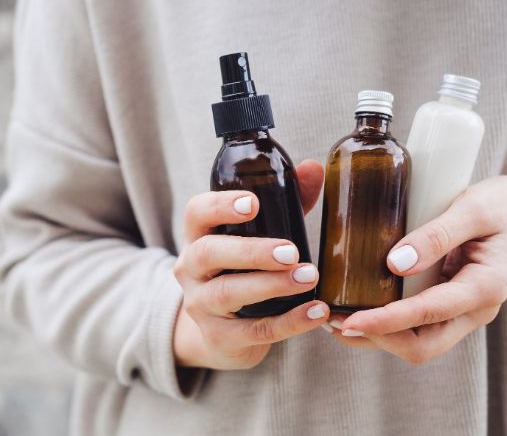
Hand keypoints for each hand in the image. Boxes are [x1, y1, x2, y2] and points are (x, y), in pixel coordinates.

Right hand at [173, 160, 329, 369]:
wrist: (223, 333)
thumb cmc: (243, 270)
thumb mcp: (258, 235)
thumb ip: (286, 202)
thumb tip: (313, 168)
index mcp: (198, 236)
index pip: (196, 213)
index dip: (221, 206)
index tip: (254, 203)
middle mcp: (191, 269)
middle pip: (208, 253)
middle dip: (250, 251)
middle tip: (291, 251)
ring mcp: (201, 305)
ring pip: (227, 294)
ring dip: (271, 285)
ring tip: (309, 278)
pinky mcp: (220, 338)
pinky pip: (254, 330)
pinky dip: (289, 322)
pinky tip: (316, 312)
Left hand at [328, 176, 506, 363]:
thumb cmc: (505, 206)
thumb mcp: (474, 208)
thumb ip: (437, 234)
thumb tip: (395, 262)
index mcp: (485, 288)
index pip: (429, 315)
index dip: (386, 322)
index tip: (349, 321)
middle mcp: (475, 310)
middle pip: (422, 347)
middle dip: (376, 339)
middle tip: (333, 321)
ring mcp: (463, 312)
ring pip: (417, 342)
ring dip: (377, 336)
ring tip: (335, 318)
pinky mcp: (450, 306)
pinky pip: (417, 327)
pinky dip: (386, 324)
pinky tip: (357, 308)